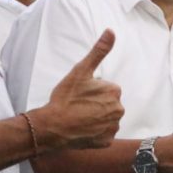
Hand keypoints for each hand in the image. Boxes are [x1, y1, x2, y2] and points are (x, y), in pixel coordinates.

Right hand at [34, 29, 123, 149]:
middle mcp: (119, 109)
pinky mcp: (107, 141)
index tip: (79, 94)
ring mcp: (113, 127)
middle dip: (95, 105)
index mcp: (115, 91)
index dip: (91, 91)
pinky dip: (93, 133)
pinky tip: (82, 130)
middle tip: (78, 106)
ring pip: (105, 119)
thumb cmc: (65, 98)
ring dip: (95, 118)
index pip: (105, 89)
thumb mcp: (81, 71)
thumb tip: (111, 31)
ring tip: (78, 118)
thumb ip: (98, 51)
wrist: (53, 126)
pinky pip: (102, 135)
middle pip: (107, 104)